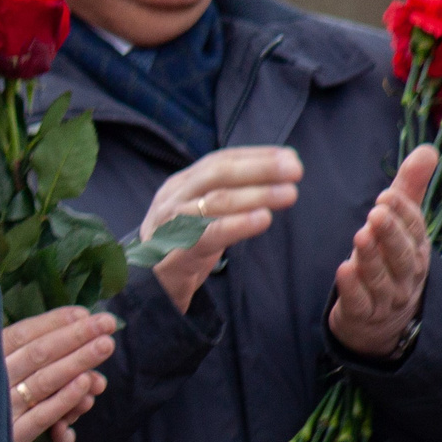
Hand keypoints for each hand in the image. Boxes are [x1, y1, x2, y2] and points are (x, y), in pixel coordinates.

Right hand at [3, 307, 114, 441]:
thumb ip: (29, 368)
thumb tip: (77, 361)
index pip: (21, 334)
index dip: (53, 322)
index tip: (83, 313)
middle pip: (38, 353)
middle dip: (75, 335)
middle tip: (107, 323)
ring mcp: (0, 410)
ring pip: (44, 381)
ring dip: (77, 361)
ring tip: (105, 346)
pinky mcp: (10, 438)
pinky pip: (42, 417)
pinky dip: (64, 399)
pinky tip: (86, 384)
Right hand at [140, 147, 301, 312]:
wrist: (146, 286)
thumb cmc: (181, 246)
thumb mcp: (200, 214)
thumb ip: (226, 195)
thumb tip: (277, 177)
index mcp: (181, 184)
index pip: (219, 160)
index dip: (256, 155)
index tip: (289, 156)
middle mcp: (174, 198)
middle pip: (218, 173)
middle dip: (260, 168)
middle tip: (295, 170)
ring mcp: (172, 223)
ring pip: (216, 201)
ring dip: (257, 195)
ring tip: (290, 194)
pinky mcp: (177, 251)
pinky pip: (209, 234)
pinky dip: (238, 224)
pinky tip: (263, 219)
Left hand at [329, 144, 435, 359]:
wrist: (384, 320)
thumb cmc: (392, 260)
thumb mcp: (403, 226)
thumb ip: (410, 189)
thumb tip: (428, 148)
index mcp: (417, 249)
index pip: (415, 230)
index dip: (403, 213)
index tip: (387, 194)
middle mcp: (407, 274)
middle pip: (402, 254)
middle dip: (391, 233)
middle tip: (376, 213)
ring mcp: (387, 297)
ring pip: (381, 277)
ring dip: (372, 257)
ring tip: (360, 236)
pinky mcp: (364, 314)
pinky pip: (360, 302)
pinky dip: (353, 287)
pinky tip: (343, 270)